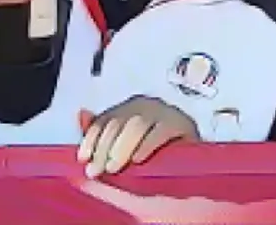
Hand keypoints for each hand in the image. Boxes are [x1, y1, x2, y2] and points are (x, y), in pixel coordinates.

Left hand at [77, 96, 199, 176]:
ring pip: (137, 125)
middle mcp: (145, 106)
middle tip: (97, 170)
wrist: (192, 155)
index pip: (105, 119)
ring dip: (122, 148)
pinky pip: (160, 132)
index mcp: (129, 108)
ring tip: (114, 167)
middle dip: (104, 148)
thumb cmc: (157, 149)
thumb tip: (82, 114)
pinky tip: (138, 159)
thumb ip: (105, 131)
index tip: (83, 158)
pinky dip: (147, 145)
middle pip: (118, 122)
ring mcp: (163, 112)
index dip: (92, 138)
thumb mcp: (127, 143)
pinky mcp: (180, 123)